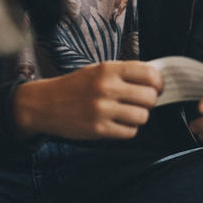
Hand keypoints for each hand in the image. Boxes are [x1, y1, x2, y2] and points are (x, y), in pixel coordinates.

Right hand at [12, 61, 163, 140]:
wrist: (44, 104)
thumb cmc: (76, 86)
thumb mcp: (98, 70)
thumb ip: (124, 73)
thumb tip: (155, 80)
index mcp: (109, 70)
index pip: (149, 74)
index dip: (158, 83)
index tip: (156, 88)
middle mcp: (106, 88)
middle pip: (149, 98)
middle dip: (149, 102)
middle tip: (141, 103)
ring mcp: (102, 109)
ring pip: (142, 117)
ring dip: (139, 117)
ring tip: (128, 114)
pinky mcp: (98, 129)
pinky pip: (129, 132)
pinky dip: (128, 130)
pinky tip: (118, 124)